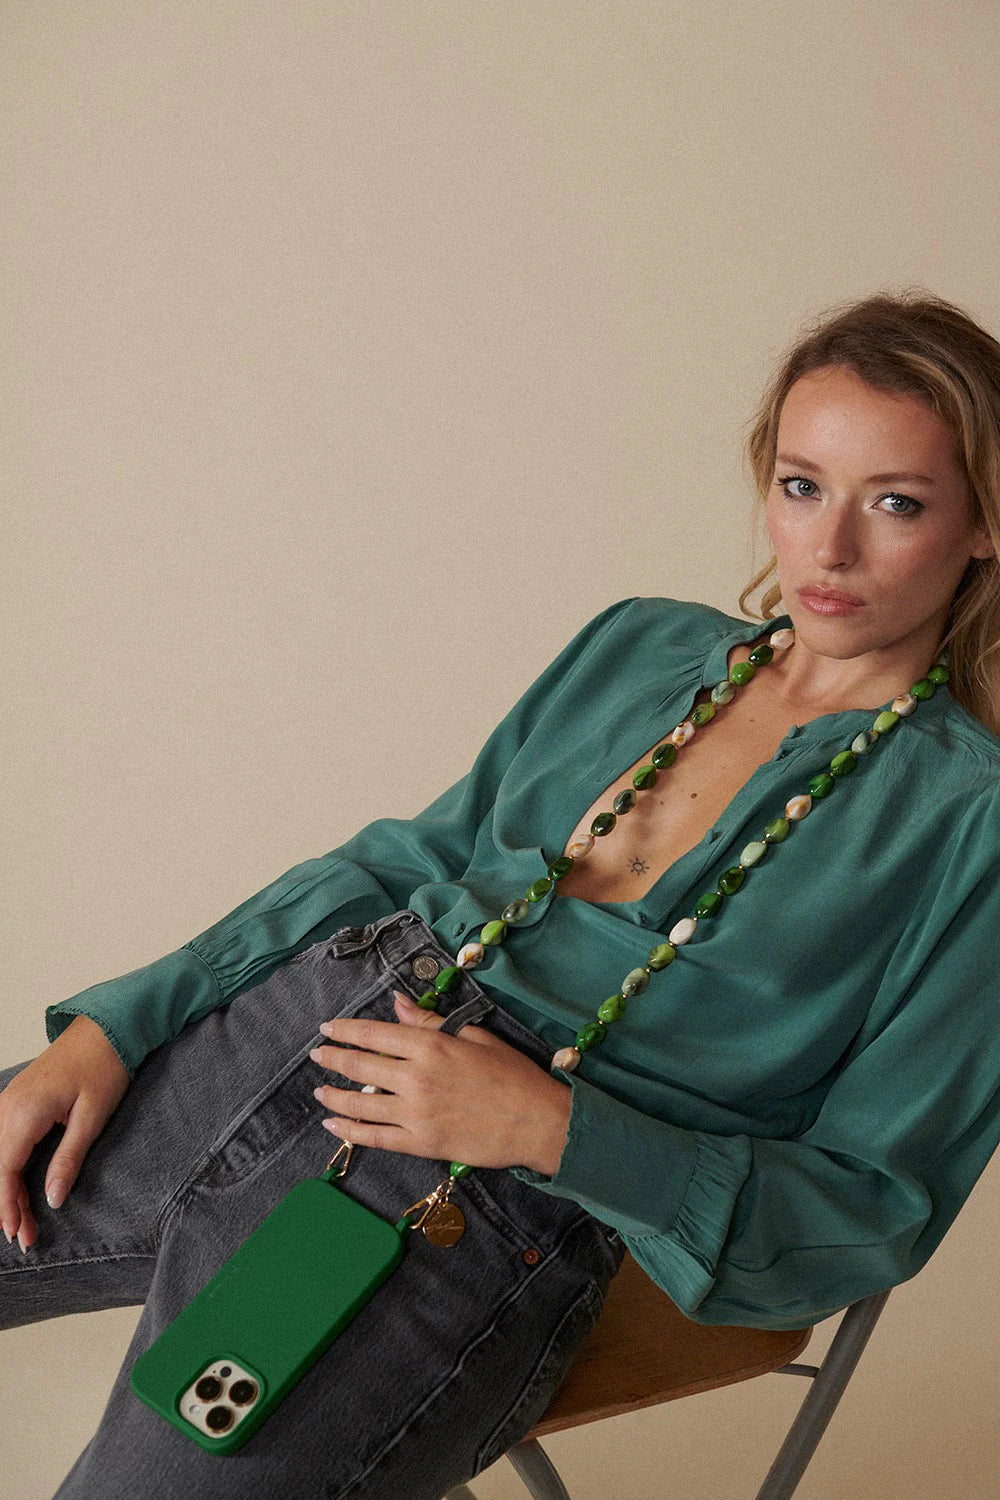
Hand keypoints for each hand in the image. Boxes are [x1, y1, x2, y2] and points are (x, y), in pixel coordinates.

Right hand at [0, 1015, 130, 1252]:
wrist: (106, 1027)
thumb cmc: (105, 1066)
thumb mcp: (92, 1117)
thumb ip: (69, 1159)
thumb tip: (52, 1199)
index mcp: (24, 1111)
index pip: (4, 1170)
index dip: (7, 1206)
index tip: (16, 1234)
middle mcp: (8, 1105)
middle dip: (7, 1204)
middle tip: (24, 1238)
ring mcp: (9, 1099)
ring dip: (6, 1187)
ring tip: (22, 1218)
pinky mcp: (17, 1098)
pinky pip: (3, 1139)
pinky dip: (8, 1166)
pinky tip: (15, 1185)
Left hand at [309, 990, 572, 1174]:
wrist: (537, 1121)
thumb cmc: (511, 1074)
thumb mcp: (473, 1036)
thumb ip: (428, 1021)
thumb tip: (396, 1004)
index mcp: (431, 1046)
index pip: (375, 1034)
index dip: (346, 1030)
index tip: (328, 1028)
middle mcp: (417, 1077)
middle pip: (361, 1066)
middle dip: (333, 1058)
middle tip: (318, 1055)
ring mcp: (416, 1113)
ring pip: (360, 1103)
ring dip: (334, 1096)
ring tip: (319, 1091)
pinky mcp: (421, 1143)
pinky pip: (375, 1137)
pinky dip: (349, 1131)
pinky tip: (332, 1124)